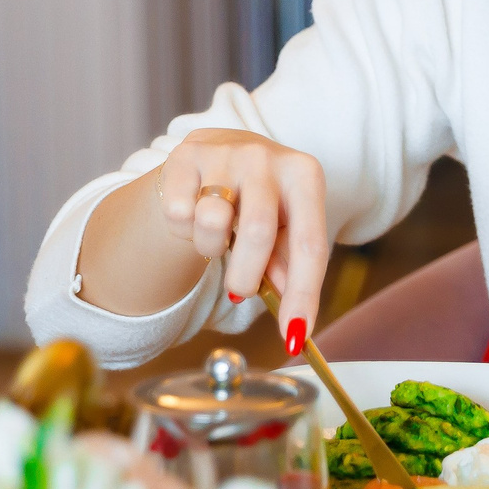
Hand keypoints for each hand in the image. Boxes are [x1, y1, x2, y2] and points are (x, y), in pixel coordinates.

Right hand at [154, 128, 331, 352]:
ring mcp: (224, 153)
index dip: (303, 296)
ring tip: (217, 237)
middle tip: (240, 291)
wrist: (219, 150)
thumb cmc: (262, 199)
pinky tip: (194, 213)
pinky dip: (184, 229)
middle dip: (245, 278)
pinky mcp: (184, 156)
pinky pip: (179, 214)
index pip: (310, 245)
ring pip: (211, 223)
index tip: (294, 337)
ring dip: (211, 247)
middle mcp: (266, 158)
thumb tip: (295, 323)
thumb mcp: (286, 225)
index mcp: (305, 175)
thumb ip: (290, 269)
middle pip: (257, 232)